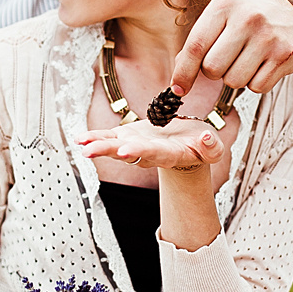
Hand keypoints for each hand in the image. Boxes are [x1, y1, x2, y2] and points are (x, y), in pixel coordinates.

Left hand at [78, 119, 224, 170]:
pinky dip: (95, 137)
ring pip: (114, 145)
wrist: (188, 146)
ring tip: (81, 144)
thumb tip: (206, 138)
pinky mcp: (128, 136)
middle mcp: (149, 153)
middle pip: (126, 153)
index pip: (153, 153)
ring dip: (96, 145)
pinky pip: (109, 137)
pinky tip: (80, 139)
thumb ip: (211, 147)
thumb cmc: (201, 146)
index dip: (139, 151)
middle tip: (89, 151)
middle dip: (107, 151)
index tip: (125, 151)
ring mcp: (136, 146)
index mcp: (169, 155)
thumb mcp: (212, 147)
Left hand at [170, 0, 292, 96]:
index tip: (178, 89)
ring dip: (237, 78)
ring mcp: (268, 37)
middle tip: (228, 60)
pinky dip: (257, 82)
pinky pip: (257, 87)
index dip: (183, 72)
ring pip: (234, 81)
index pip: (195, 46)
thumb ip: (199, 43)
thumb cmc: (251, 19)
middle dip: (215, 72)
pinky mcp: (285, 55)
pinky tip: (264, 64)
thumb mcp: (223, 18)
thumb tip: (178, 80)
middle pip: (213, 69)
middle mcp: (246, 19)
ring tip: (249, 59)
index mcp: (224, 6)